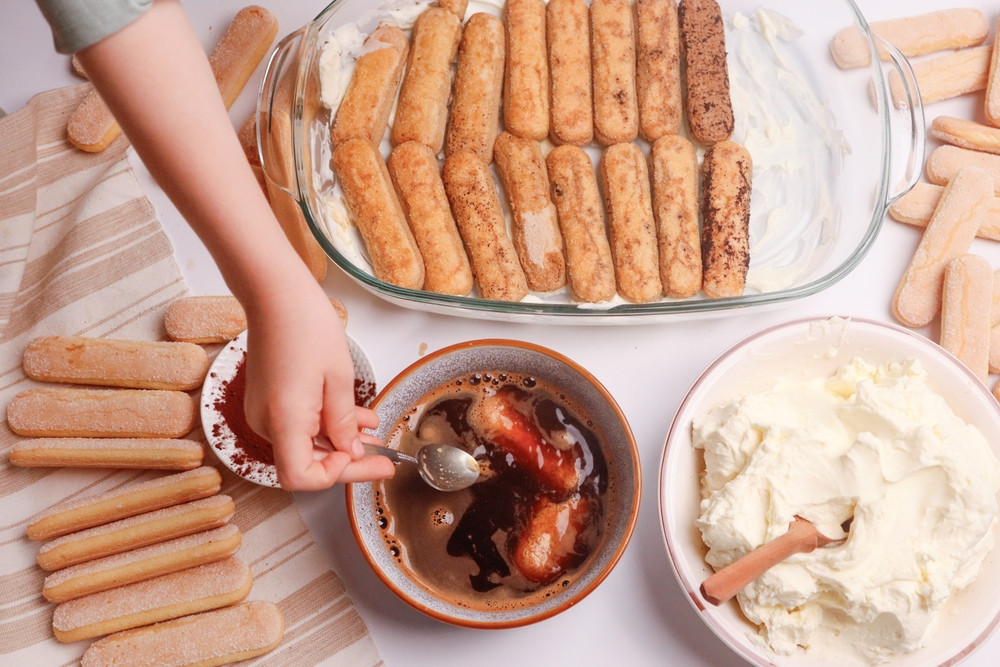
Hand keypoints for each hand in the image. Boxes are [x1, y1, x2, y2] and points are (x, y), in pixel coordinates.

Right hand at [241, 284, 394, 489]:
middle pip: (306, 463)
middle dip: (348, 462)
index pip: (300, 478)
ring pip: (305, 444)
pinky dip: (326, 426)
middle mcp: (266, 422)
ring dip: (340, 443)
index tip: (362, 459)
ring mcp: (264, 412)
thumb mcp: (339, 378)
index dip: (334, 475)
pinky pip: (297, 425)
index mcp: (284, 420)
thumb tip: (350, 451)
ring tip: (375, 435)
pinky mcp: (267, 400)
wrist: (274, 294)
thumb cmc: (305, 325)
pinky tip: (353, 418)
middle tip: (383, 460)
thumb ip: (344, 422)